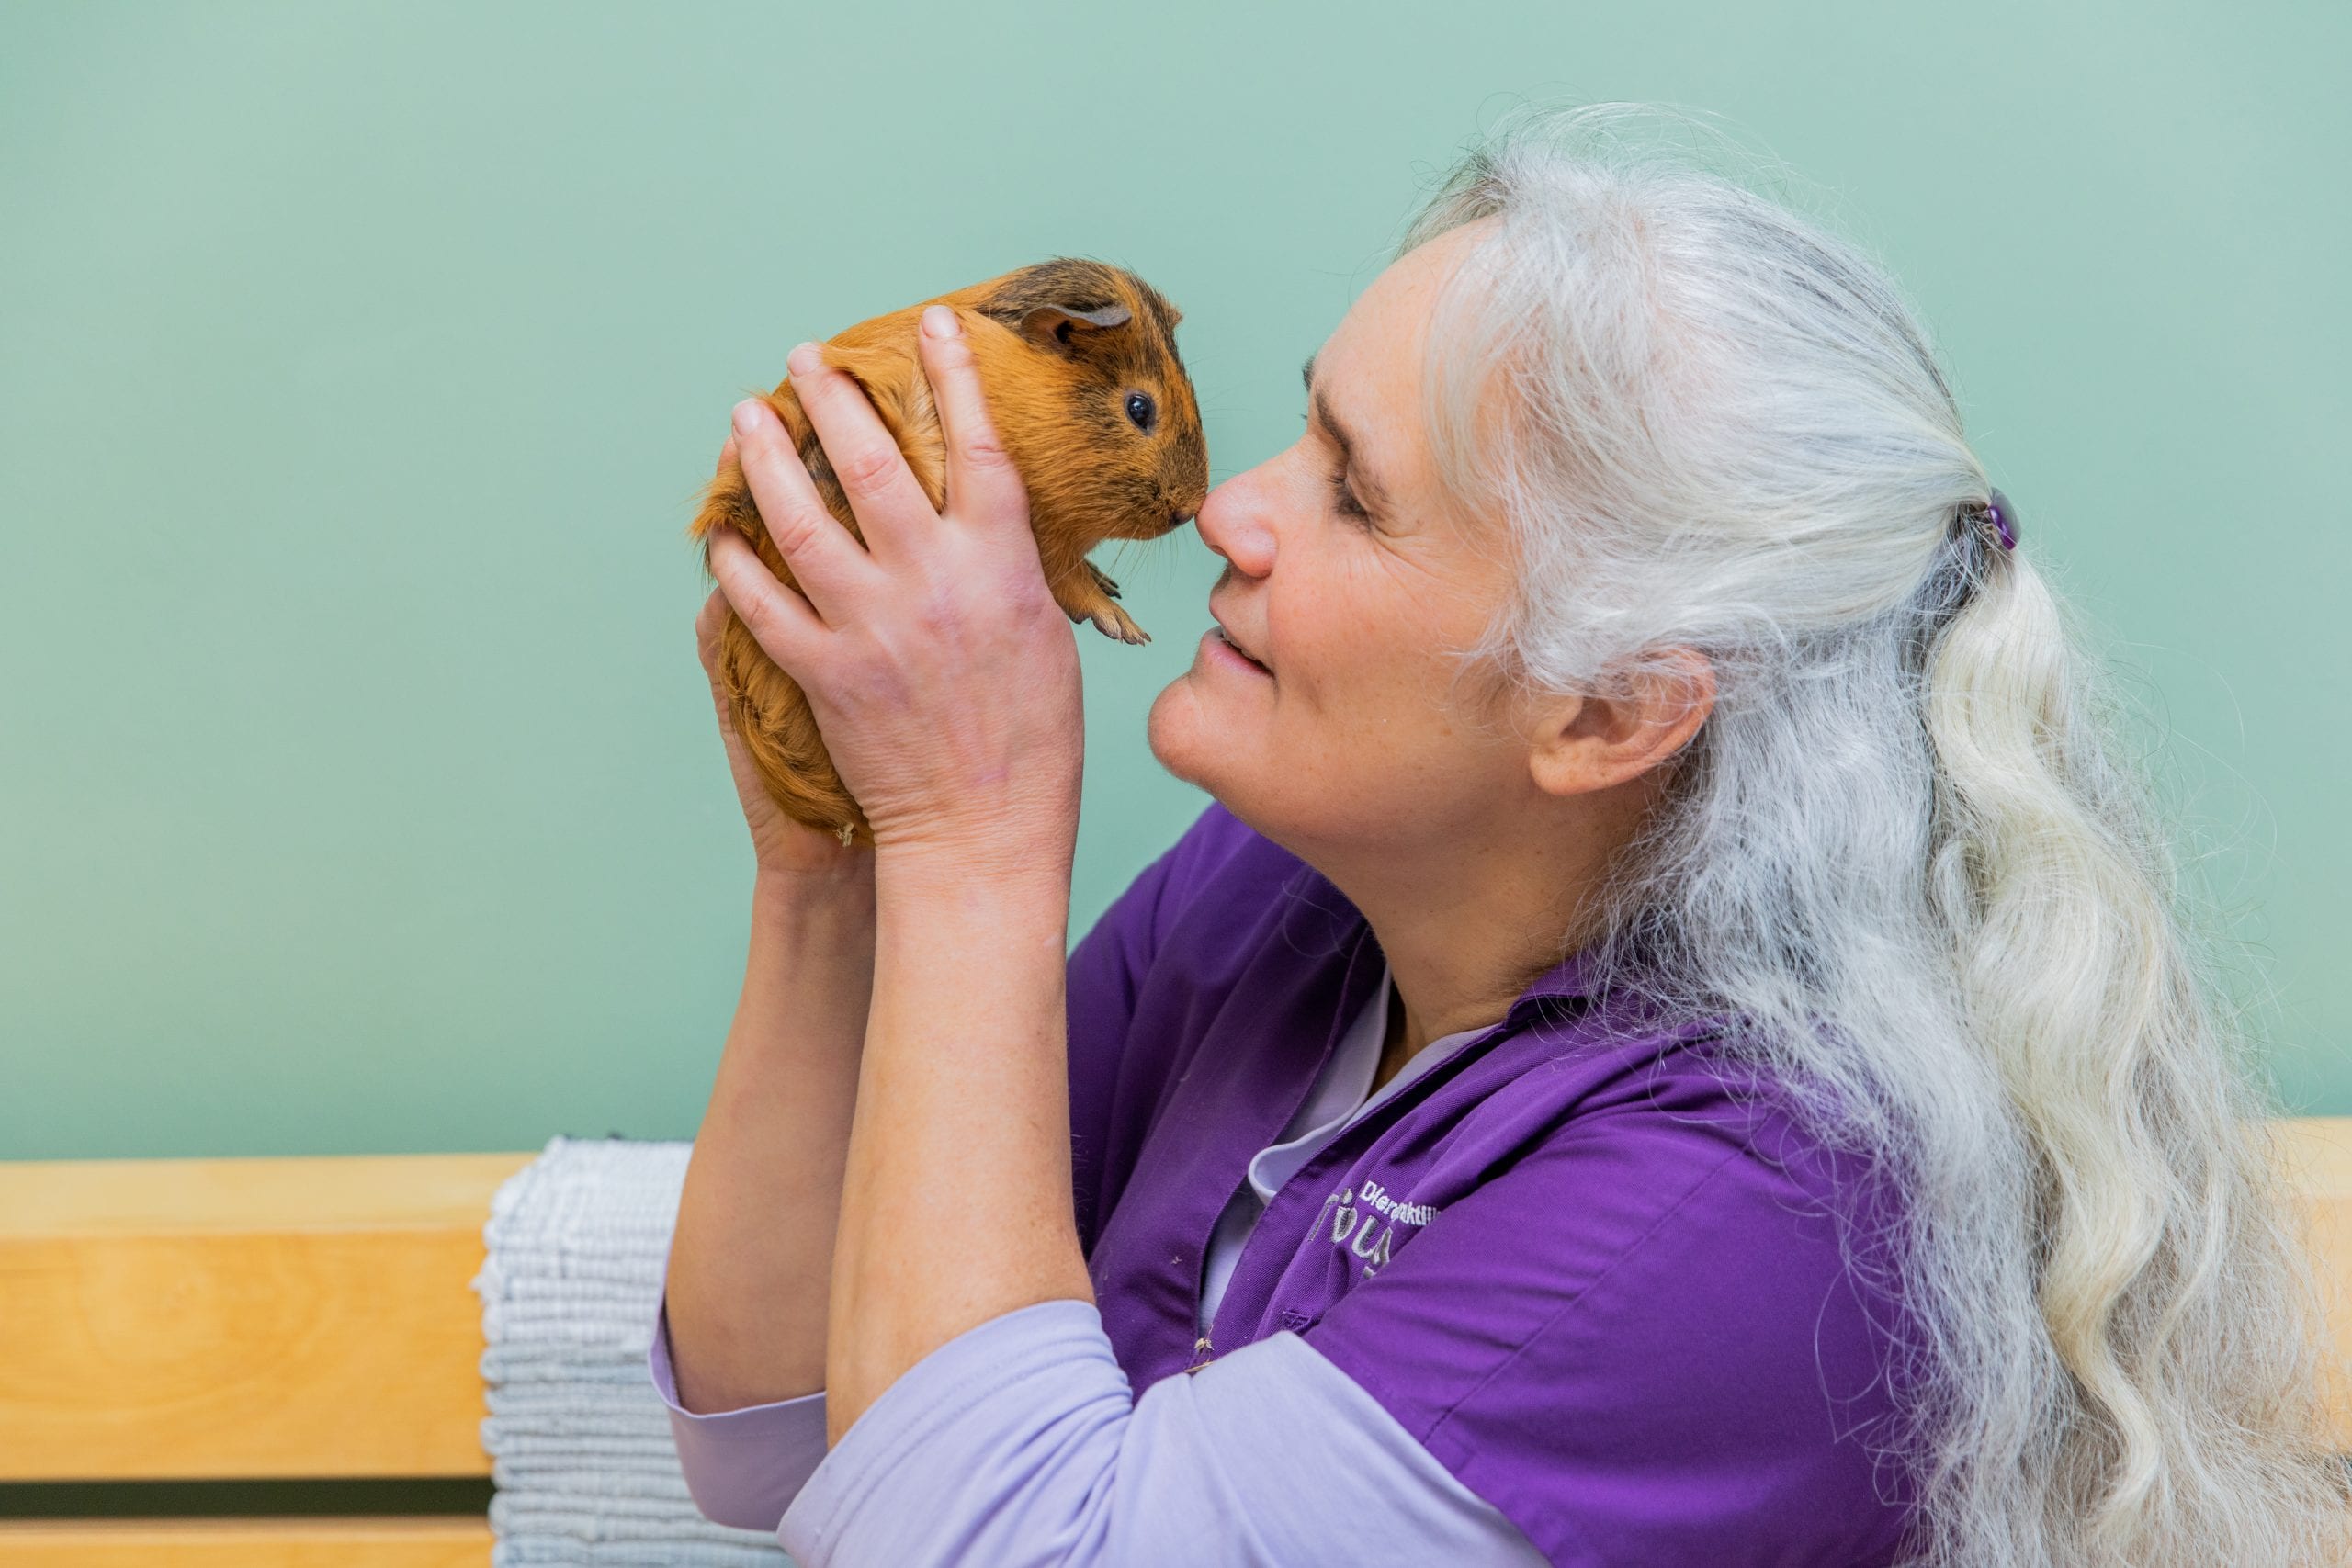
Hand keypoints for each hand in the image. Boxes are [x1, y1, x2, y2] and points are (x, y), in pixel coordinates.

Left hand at [704, 307, 1082, 879]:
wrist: (984, 829)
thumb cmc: (1033, 741)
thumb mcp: (1045, 633)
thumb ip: (1009, 565)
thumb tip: (985, 513)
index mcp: (998, 565)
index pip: (977, 443)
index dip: (955, 373)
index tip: (933, 324)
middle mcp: (930, 581)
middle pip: (870, 460)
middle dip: (833, 395)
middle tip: (806, 358)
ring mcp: (869, 625)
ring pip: (799, 517)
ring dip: (765, 456)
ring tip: (746, 414)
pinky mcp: (822, 672)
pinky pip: (762, 602)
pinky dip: (736, 561)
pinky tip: (721, 532)